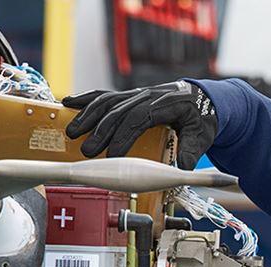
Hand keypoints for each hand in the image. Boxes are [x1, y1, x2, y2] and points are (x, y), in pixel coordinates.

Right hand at [63, 81, 217, 169]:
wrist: (202, 98)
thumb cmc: (201, 118)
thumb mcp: (202, 135)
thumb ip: (192, 150)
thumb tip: (184, 168)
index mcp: (163, 105)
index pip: (137, 120)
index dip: (123, 137)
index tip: (112, 156)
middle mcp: (146, 96)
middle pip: (117, 111)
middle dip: (100, 131)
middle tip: (87, 150)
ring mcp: (135, 95)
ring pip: (106, 101)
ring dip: (87, 115)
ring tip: (72, 132)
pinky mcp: (128, 96)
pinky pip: (104, 95)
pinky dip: (85, 99)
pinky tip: (68, 104)